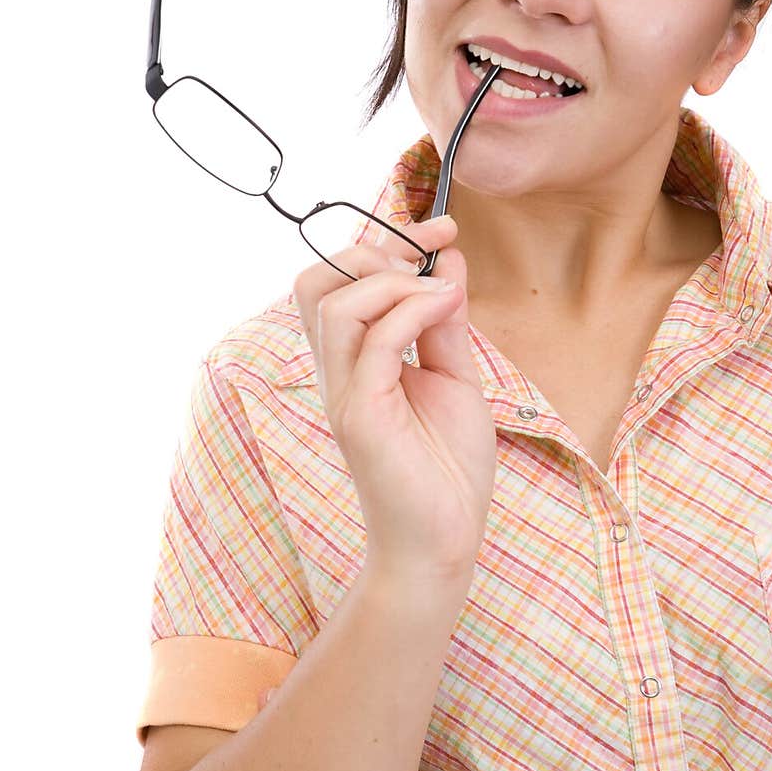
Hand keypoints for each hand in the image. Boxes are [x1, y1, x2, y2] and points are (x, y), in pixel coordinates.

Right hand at [292, 214, 496, 592]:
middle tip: (430, 248)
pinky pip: (371, 342)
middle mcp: (338, 371)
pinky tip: (446, 307)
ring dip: (394, 279)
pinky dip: (410, 310)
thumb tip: (446, 261)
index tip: (441, 229)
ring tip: (441, 291)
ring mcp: (344, 393)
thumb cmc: (446, 470)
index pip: (338, 279)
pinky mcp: (360, 416)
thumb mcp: (454, 378)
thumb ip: (444, 322)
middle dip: (373, 248)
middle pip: (316, 280)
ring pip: (335, 304)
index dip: (382, 241)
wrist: (445, 541)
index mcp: (353, 359)